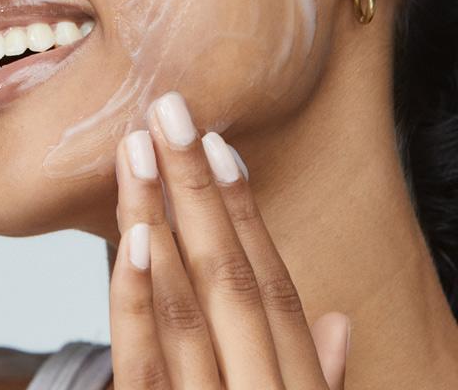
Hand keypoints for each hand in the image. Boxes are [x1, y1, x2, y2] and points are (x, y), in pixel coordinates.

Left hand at [110, 91, 349, 388]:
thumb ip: (320, 375)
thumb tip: (341, 321)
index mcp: (293, 384)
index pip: (272, 285)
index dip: (244, 211)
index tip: (218, 145)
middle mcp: (258, 388)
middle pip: (228, 275)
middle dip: (196, 187)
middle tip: (169, 111)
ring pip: (182, 304)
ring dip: (157, 216)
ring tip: (138, 147)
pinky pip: (142, 362)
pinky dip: (137, 298)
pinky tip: (132, 236)